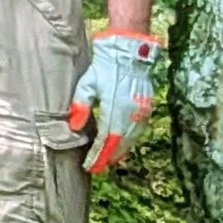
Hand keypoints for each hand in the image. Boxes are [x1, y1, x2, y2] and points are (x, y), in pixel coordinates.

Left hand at [69, 32, 157, 172]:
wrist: (129, 53)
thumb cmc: (105, 67)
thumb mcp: (87, 84)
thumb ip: (80, 106)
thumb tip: (76, 127)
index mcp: (114, 109)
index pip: (105, 139)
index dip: (97, 155)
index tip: (89, 166)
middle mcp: (130, 114)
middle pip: (119, 144)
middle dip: (107, 158)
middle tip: (97, 169)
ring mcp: (140, 112)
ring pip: (130, 139)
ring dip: (119, 152)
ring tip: (108, 162)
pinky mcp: (146, 108)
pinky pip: (138, 131)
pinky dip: (129, 142)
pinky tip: (123, 147)